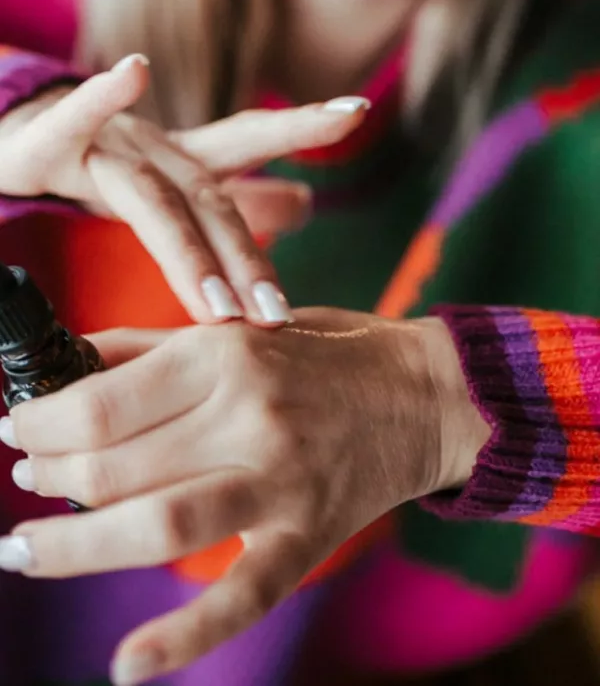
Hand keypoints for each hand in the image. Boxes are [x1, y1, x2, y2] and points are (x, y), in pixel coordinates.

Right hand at [0, 55, 368, 322]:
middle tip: (279, 318)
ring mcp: (105, 148)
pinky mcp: (46, 149)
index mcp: (182, 159)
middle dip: (246, 260)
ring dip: (188, 248)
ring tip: (223, 307)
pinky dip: (98, 101)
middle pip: (208, 198)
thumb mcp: (171, 187)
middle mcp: (153, 147)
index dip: (302, 121)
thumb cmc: (98, 169)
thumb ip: (233, 198)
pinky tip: (134, 73)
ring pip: (153, 197)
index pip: (249, 139)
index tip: (358, 107)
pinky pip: (71, 127)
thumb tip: (305, 204)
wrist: (12, 144)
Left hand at [0, 310, 488, 684]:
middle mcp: (250, 419)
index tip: (18, 429)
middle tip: (27, 480)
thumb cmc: (320, 354)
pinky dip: (181, 637)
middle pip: (116, 467)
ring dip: (75, 547)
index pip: (103, 404)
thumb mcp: (235, 329)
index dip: (42, 424)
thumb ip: (148, 346)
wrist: (421, 393)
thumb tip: (66, 363)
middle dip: (50, 479)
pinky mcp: (308, 539)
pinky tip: (126, 665)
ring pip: (158, 527)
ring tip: (27, 548)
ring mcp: (282, 486)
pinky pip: (241, 598)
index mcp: (225, 358)